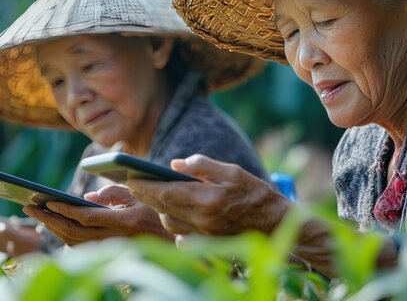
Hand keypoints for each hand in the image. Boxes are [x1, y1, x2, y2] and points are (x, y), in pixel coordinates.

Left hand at [23, 185, 172, 245]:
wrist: (173, 243)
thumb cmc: (156, 214)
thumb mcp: (140, 197)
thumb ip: (113, 194)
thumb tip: (87, 197)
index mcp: (127, 221)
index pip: (87, 217)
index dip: (65, 209)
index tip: (46, 200)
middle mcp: (118, 238)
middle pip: (74, 232)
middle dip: (49, 219)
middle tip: (30, 206)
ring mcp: (113, 249)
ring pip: (74, 243)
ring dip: (53, 229)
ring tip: (38, 213)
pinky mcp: (109, 255)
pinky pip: (81, 248)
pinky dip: (64, 236)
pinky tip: (55, 225)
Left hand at [126, 154, 289, 235]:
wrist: (276, 223)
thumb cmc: (255, 192)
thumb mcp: (232, 171)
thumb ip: (203, 165)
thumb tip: (175, 164)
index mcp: (208, 199)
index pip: (166, 193)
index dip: (145, 186)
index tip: (130, 178)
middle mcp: (203, 219)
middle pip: (163, 208)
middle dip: (146, 196)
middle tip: (133, 184)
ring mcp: (204, 234)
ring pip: (170, 223)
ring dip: (159, 209)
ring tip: (154, 195)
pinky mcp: (207, 242)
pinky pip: (181, 235)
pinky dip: (174, 224)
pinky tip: (175, 213)